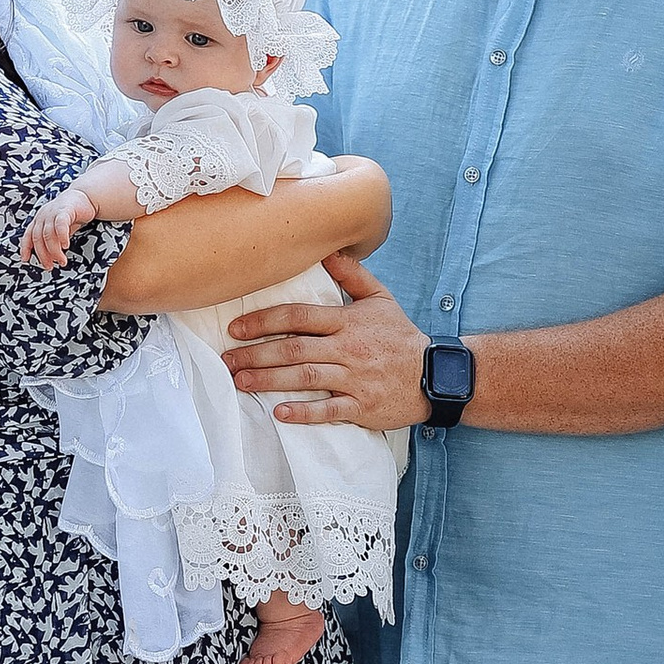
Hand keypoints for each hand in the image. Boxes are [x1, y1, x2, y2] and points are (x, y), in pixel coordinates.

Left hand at [19, 182, 97, 268]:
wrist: (84, 197)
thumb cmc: (70, 214)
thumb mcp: (57, 229)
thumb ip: (52, 240)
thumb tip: (50, 257)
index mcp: (39, 220)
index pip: (28, 235)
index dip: (25, 248)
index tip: (25, 259)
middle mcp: (43, 215)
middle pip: (38, 238)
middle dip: (43, 255)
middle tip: (50, 266)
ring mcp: (52, 212)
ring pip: (48, 234)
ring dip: (54, 250)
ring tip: (62, 260)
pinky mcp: (64, 210)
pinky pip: (60, 225)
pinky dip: (61, 236)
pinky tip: (65, 245)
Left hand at [225, 252, 429, 430]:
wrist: (436, 375)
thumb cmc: (401, 337)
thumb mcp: (381, 299)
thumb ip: (352, 275)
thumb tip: (327, 251)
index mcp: (347, 321)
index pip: (299, 316)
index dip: (264, 321)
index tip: (236, 328)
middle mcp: (347, 349)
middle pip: (294, 348)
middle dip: (255, 354)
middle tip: (227, 360)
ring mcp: (354, 379)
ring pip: (304, 377)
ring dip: (268, 380)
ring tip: (240, 382)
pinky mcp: (362, 406)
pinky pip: (328, 410)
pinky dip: (303, 412)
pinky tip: (279, 413)